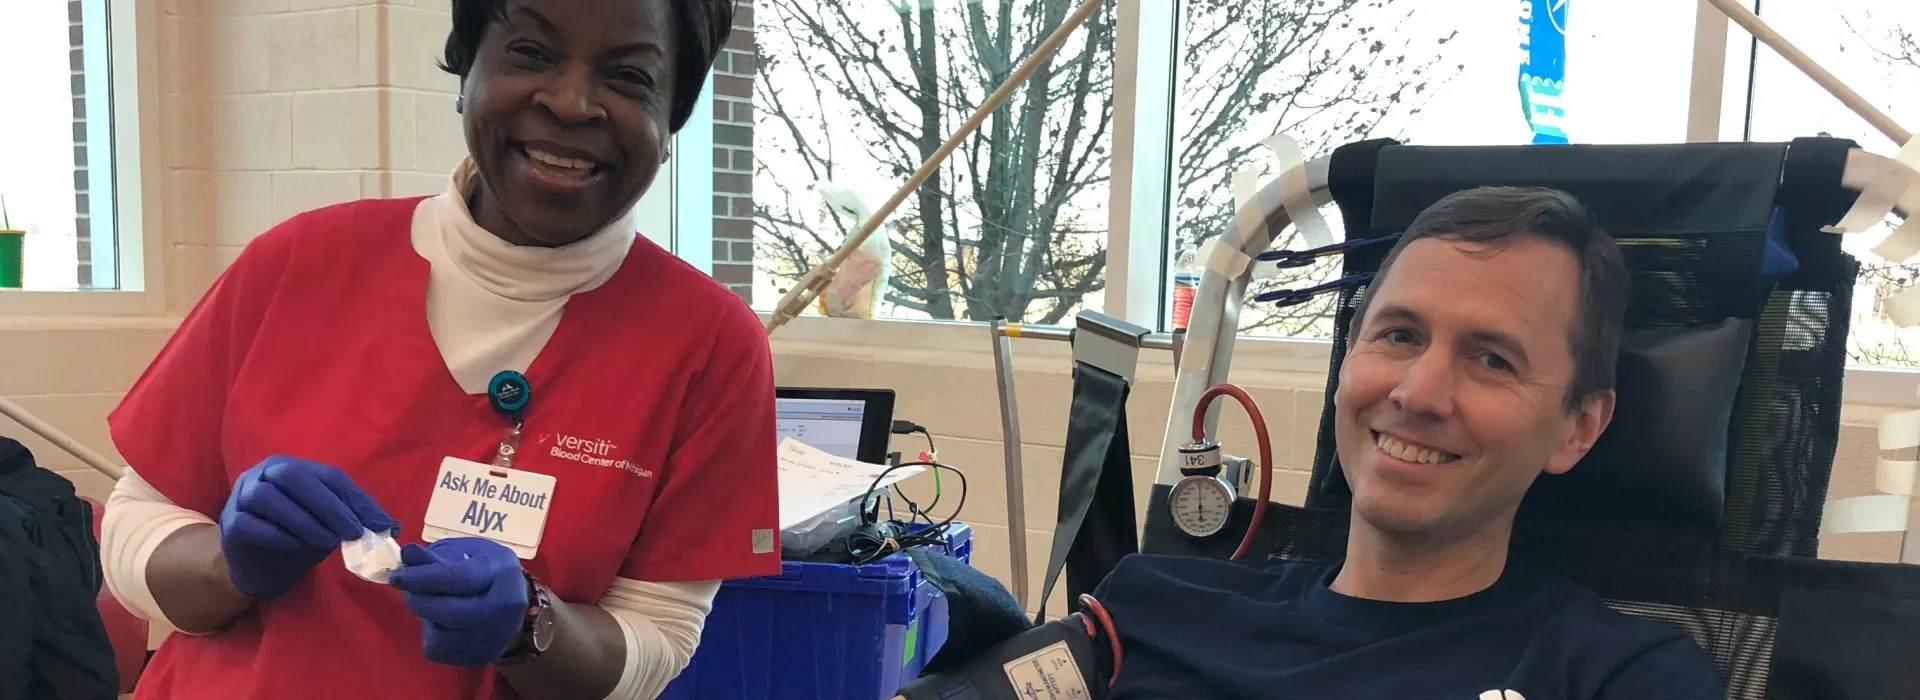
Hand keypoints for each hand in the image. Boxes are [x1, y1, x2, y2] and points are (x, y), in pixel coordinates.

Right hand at [220, 455, 396, 599]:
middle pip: (293, 476)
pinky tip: (295, 546)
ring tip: (326, 542)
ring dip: (303, 520)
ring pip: (267, 497)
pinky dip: (276, 535)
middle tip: (352, 532)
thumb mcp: (331, 525)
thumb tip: (390, 527)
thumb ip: (354, 519)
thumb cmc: (300, 537)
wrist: (261, 566)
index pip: (329, 476)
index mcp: (293, 467)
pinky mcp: (229, 524)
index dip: (355, 499)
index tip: (379, 525)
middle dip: (328, 505)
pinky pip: (249, 523)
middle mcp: (263, 474)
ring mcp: (241, 496)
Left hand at [391, 538, 528, 666]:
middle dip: (422, 602)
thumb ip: (432, 557)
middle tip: (406, 591)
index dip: (426, 578)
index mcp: (502, 570)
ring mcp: (498, 634)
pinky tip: (439, 622)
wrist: (508, 601)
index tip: (397, 576)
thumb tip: (406, 552)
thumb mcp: (461, 553)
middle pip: (454, 613)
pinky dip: (432, 636)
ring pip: (444, 636)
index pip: (462, 578)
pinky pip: (442, 651)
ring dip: (427, 619)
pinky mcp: (484, 655)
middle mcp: (507, 605)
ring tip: (429, 604)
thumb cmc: (480, 569)